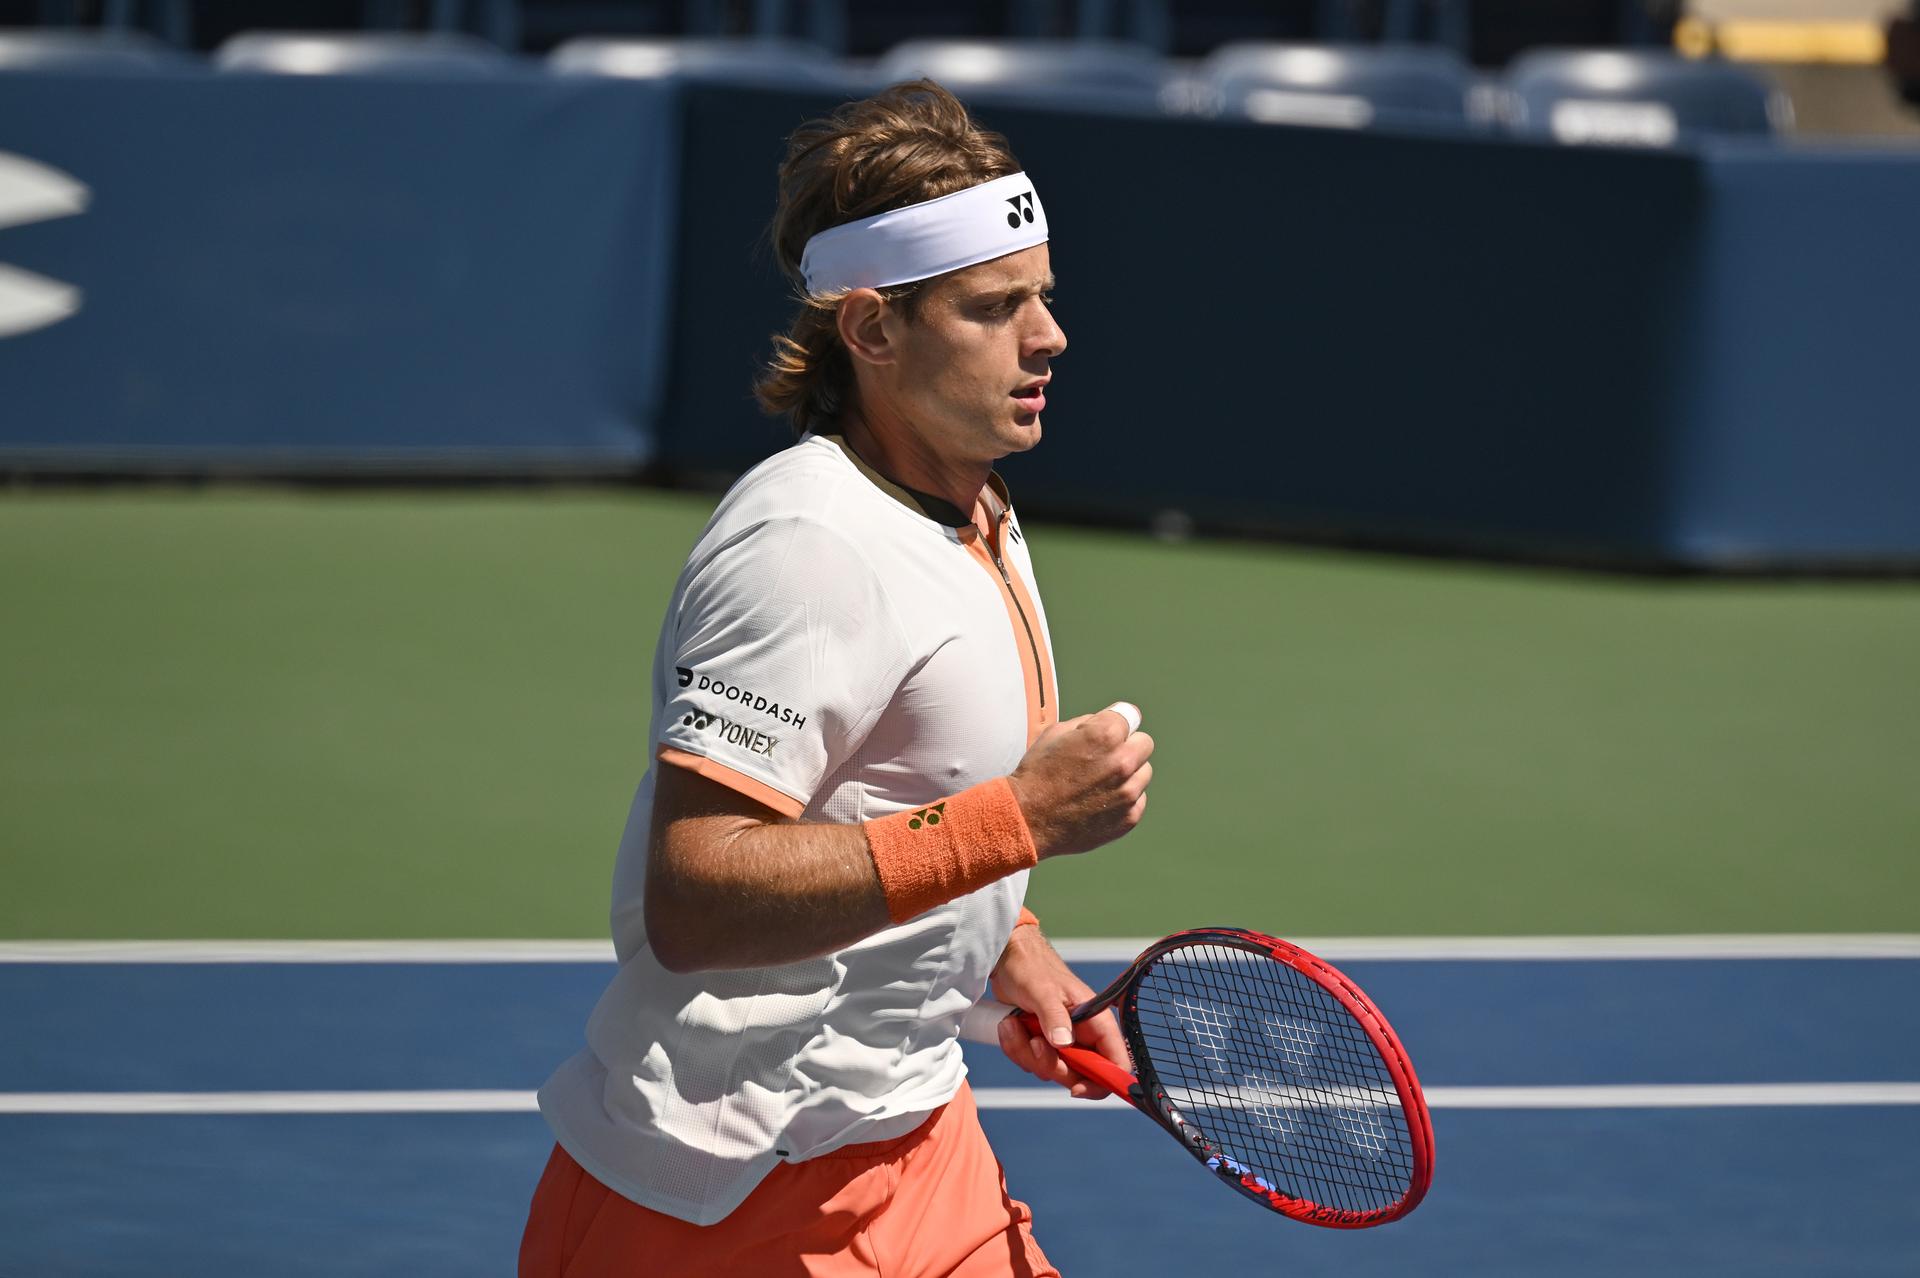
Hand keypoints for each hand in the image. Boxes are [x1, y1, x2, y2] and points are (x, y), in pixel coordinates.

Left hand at [989, 925, 1131, 1099]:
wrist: (1007, 960)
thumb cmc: (1032, 968)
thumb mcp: (1043, 991)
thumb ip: (1055, 1017)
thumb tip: (1063, 1044)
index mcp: (1097, 1022)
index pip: (1116, 1064)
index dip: (1101, 1082)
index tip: (1075, 1087)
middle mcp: (1083, 1036)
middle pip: (1078, 1076)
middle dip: (1050, 1064)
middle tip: (1033, 1042)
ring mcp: (1061, 1042)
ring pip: (1050, 1071)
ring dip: (1026, 1053)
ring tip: (1014, 1023)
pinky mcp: (1041, 1044)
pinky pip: (1030, 1062)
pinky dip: (1015, 1048)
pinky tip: (1009, 1025)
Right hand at [1005, 706, 1152, 860]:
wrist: (1027, 819)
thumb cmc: (1038, 775)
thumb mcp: (1055, 733)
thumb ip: (1088, 723)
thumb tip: (1107, 722)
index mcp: (1105, 735)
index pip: (1130, 715)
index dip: (1115, 722)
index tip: (1109, 731)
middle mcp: (1122, 762)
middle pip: (1144, 743)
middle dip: (1127, 746)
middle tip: (1105, 758)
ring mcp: (1128, 792)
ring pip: (1144, 772)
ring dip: (1128, 774)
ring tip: (1100, 783)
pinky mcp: (1129, 817)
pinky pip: (1139, 799)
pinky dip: (1124, 799)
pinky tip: (1100, 801)